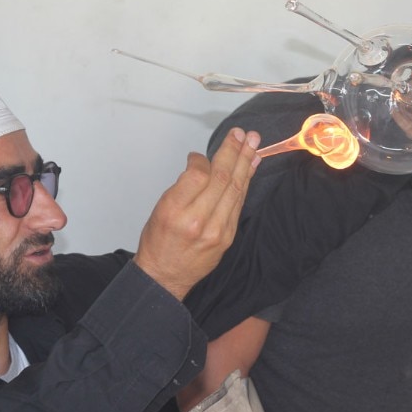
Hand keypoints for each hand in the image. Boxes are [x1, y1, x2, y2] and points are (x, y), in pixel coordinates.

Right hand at [134, 128, 260, 299]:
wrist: (165, 277)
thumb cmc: (158, 242)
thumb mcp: (160, 209)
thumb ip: (183, 187)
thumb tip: (204, 166)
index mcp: (175, 211)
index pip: (197, 175)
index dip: (203, 159)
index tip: (200, 155)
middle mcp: (198, 221)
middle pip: (221, 178)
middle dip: (233, 152)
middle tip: (242, 134)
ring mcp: (217, 230)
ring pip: (235, 189)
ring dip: (245, 163)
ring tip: (253, 143)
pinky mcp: (228, 236)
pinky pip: (239, 203)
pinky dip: (246, 182)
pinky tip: (251, 167)